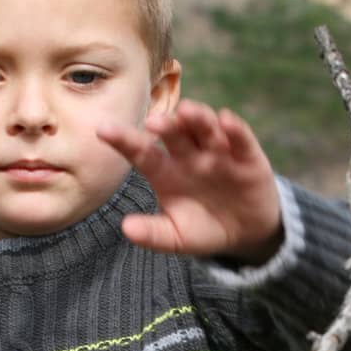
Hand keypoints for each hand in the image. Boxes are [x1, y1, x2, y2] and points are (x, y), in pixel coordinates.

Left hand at [96, 101, 282, 261]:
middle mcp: (188, 155)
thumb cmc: (202, 229)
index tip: (103, 131)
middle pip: (174, 134)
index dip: (124, 140)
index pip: (141, 152)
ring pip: (205, 128)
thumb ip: (152, 234)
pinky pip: (240, 138)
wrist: (244, 234)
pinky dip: (234, 129)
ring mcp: (217, 152)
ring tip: (187, 112)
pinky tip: (226, 121)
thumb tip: (126, 228)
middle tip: (155, 122)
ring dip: (197, 118)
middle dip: (166, 125)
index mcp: (165, 171)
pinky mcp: (247, 156)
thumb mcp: (175, 237)